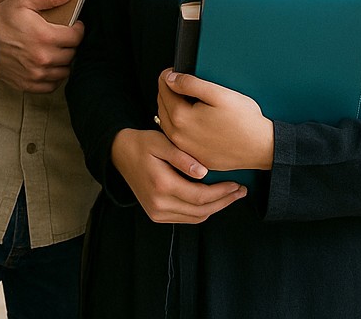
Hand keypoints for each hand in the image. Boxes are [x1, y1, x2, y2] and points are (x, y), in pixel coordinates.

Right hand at [0, 0, 84, 92]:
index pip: (76, 38)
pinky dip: (53, 78)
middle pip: (71, 55)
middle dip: (71, 44)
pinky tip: (49, 67)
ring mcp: (35, 73)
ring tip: (57, 51)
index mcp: (45, 36)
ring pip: (64, 72)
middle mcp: (43, 58)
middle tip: (65, 37)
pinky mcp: (26, 84)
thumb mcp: (23, 1)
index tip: (76, 26)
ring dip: (64, 62)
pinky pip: (51, 86)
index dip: (79, 30)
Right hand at [110, 127, 246, 223]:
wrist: (119, 154)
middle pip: (200, 211)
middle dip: (224, 202)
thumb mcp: (161, 142)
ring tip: (231, 195)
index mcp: (162, 185)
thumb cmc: (143, 143)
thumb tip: (203, 173)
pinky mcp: (156, 215)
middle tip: (241, 191)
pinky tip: (213, 199)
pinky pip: (186, 218)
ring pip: (195, 217)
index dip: (222, 193)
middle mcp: (159, 204)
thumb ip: (181, 157)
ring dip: (215, 208)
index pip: (200, 196)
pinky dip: (202, 211)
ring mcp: (157, 212)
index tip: (237, 184)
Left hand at [157, 69, 273, 172]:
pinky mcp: (195, 158)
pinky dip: (177, 126)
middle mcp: (179, 137)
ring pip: (167, 124)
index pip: (163, 91)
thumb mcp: (218, 94)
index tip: (172, 71)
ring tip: (182, 97)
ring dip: (170, 108)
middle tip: (176, 81)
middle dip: (166, 91)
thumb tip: (170, 79)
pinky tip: (189, 119)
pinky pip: (177, 139)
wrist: (262, 147)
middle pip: (162, 107)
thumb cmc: (244, 120)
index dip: (166, 76)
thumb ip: (190, 84)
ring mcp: (186, 150)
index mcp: (182, 118)